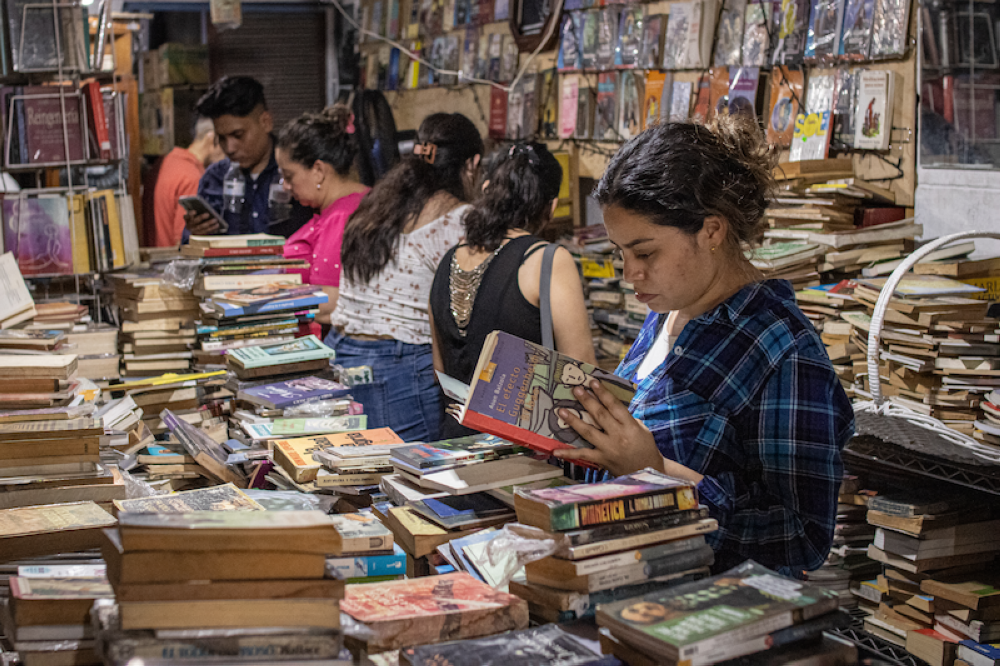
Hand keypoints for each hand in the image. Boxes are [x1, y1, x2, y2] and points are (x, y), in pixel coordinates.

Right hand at [185, 210, 219, 234]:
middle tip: (207, 214)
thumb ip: (195, 212)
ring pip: (202, 227)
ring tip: (215, 220)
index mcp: (187, 219)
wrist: (192, 229)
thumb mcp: (193, 215)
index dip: (191, 214)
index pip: (187, 216)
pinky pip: (206, 231)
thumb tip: (204, 209)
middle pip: (195, 221)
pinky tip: (217, 226)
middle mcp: (189, 225)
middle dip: (201, 217)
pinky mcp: (200, 234)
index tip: (195, 211)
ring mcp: (194, 231)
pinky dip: (212, 229)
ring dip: (209, 223)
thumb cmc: (194, 218)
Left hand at [553, 380, 703, 483]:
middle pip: (600, 416)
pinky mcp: (601, 460)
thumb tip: (609, 405)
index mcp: (630, 426)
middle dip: (587, 401)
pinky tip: (556, 450)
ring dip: (574, 421)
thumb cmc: (645, 447)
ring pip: (588, 432)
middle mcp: (619, 436)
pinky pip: (583, 455)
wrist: (647, 472)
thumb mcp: (641, 429)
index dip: (603, 393)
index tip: (593, 382)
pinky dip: (569, 453)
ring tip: (562, 411)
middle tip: (576, 390)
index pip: (615, 406)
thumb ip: (626, 418)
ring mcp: (608, 449)